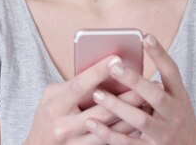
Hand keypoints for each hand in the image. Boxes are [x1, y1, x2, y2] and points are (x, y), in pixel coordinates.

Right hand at [23, 54, 147, 143]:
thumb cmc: (46, 117)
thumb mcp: (49, 97)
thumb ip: (70, 85)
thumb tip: (98, 71)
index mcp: (55, 106)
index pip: (79, 85)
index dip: (98, 71)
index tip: (116, 58)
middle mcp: (65, 126)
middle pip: (102, 109)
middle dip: (127, 95)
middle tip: (147, 81)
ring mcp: (75, 143)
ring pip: (111, 129)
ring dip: (133, 114)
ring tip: (150, 100)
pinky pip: (111, 143)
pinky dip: (127, 131)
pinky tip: (141, 121)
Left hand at [84, 34, 195, 143]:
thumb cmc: (176, 119)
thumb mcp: (175, 100)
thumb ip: (156, 86)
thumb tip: (126, 63)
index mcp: (179, 97)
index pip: (172, 72)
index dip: (160, 54)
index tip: (145, 36)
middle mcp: (174, 114)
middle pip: (155, 95)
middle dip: (134, 80)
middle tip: (114, 65)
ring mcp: (164, 134)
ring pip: (140, 120)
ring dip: (117, 106)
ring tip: (97, 93)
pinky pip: (127, 143)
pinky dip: (108, 134)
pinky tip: (92, 123)